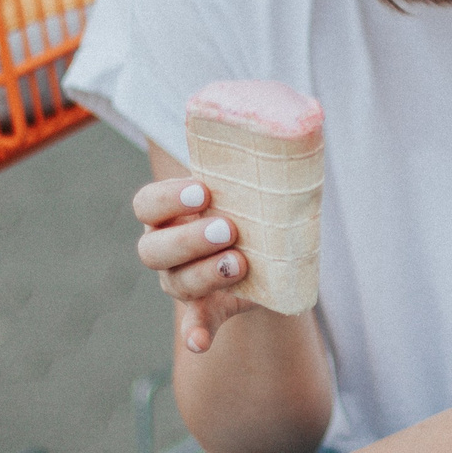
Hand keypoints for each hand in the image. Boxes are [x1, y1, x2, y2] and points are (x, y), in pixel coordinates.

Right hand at [134, 174, 252, 353]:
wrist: (265, 249)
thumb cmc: (250, 205)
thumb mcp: (246, 183)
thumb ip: (255, 159)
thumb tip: (305, 110)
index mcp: (167, 213)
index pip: (146, 204)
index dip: (169, 198)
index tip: (203, 190)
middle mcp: (166, 249)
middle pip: (154, 249)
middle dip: (189, 238)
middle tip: (228, 228)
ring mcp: (182, 283)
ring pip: (177, 283)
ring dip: (206, 274)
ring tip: (240, 263)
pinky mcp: (207, 310)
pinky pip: (194, 326)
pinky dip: (196, 334)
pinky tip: (199, 342)